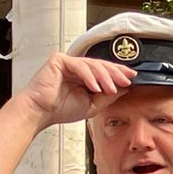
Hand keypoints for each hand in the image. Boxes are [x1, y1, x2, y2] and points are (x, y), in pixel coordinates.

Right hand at [18, 51, 136, 126]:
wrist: (40, 112)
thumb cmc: (60, 109)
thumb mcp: (92, 105)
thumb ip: (108, 97)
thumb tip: (125, 88)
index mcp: (84, 77)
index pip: (104, 71)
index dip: (119, 72)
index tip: (132, 77)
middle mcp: (76, 68)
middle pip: (101, 65)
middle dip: (116, 73)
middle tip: (127, 80)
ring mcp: (67, 62)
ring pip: (92, 65)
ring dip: (105, 77)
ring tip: (111, 89)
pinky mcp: (58, 60)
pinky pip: (79, 66)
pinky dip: (89, 76)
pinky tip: (96, 87)